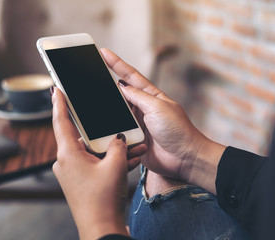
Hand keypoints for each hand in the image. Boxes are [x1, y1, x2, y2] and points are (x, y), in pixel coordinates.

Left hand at [51, 87, 142, 238]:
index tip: (57, 89)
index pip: (61, 122)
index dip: (59, 103)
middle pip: (84, 137)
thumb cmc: (103, 199)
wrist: (102, 227)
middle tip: (113, 119)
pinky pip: (97, 163)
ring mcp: (75, 172)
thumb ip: (117, 145)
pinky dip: (111, 161)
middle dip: (104, 131)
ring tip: (134, 146)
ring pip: (94, 151)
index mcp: (68, 154)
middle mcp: (67, 162)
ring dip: (113, 149)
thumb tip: (118, 138)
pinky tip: (131, 159)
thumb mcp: (115, 166)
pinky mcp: (83, 181)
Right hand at [101, 49, 225, 193]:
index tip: (103, 53)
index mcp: (151, 96)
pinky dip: (108, 128)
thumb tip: (122, 86)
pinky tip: (99, 125)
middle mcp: (143, 108)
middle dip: (106, 84)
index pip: (131, 76)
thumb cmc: (178, 131)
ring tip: (91, 100)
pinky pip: (116, 131)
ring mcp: (137, 123)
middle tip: (90, 74)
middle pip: (120, 93)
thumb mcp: (158, 107)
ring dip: (106, 109)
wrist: (184, 158)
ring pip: (115, 113)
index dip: (117, 64)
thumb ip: (138, 96)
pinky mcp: (133, 139)